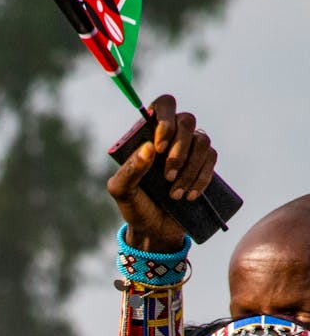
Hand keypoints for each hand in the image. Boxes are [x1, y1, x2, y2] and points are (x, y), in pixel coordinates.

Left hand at [107, 94, 216, 251]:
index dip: (165, 120)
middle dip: (179, 150)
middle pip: (187, 120)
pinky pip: (212, 158)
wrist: (154, 230)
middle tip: (167, 178)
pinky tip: (190, 195)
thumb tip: (148, 148)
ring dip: (190, 168)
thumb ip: (129, 170)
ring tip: (175, 194)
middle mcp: (172, 135)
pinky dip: (202, 177)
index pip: (164, 105)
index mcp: (149, 133)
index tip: (158, 148)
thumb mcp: (122, 191)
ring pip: (202, 140)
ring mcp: (190, 148)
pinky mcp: (204, 164)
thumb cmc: (135, 206)